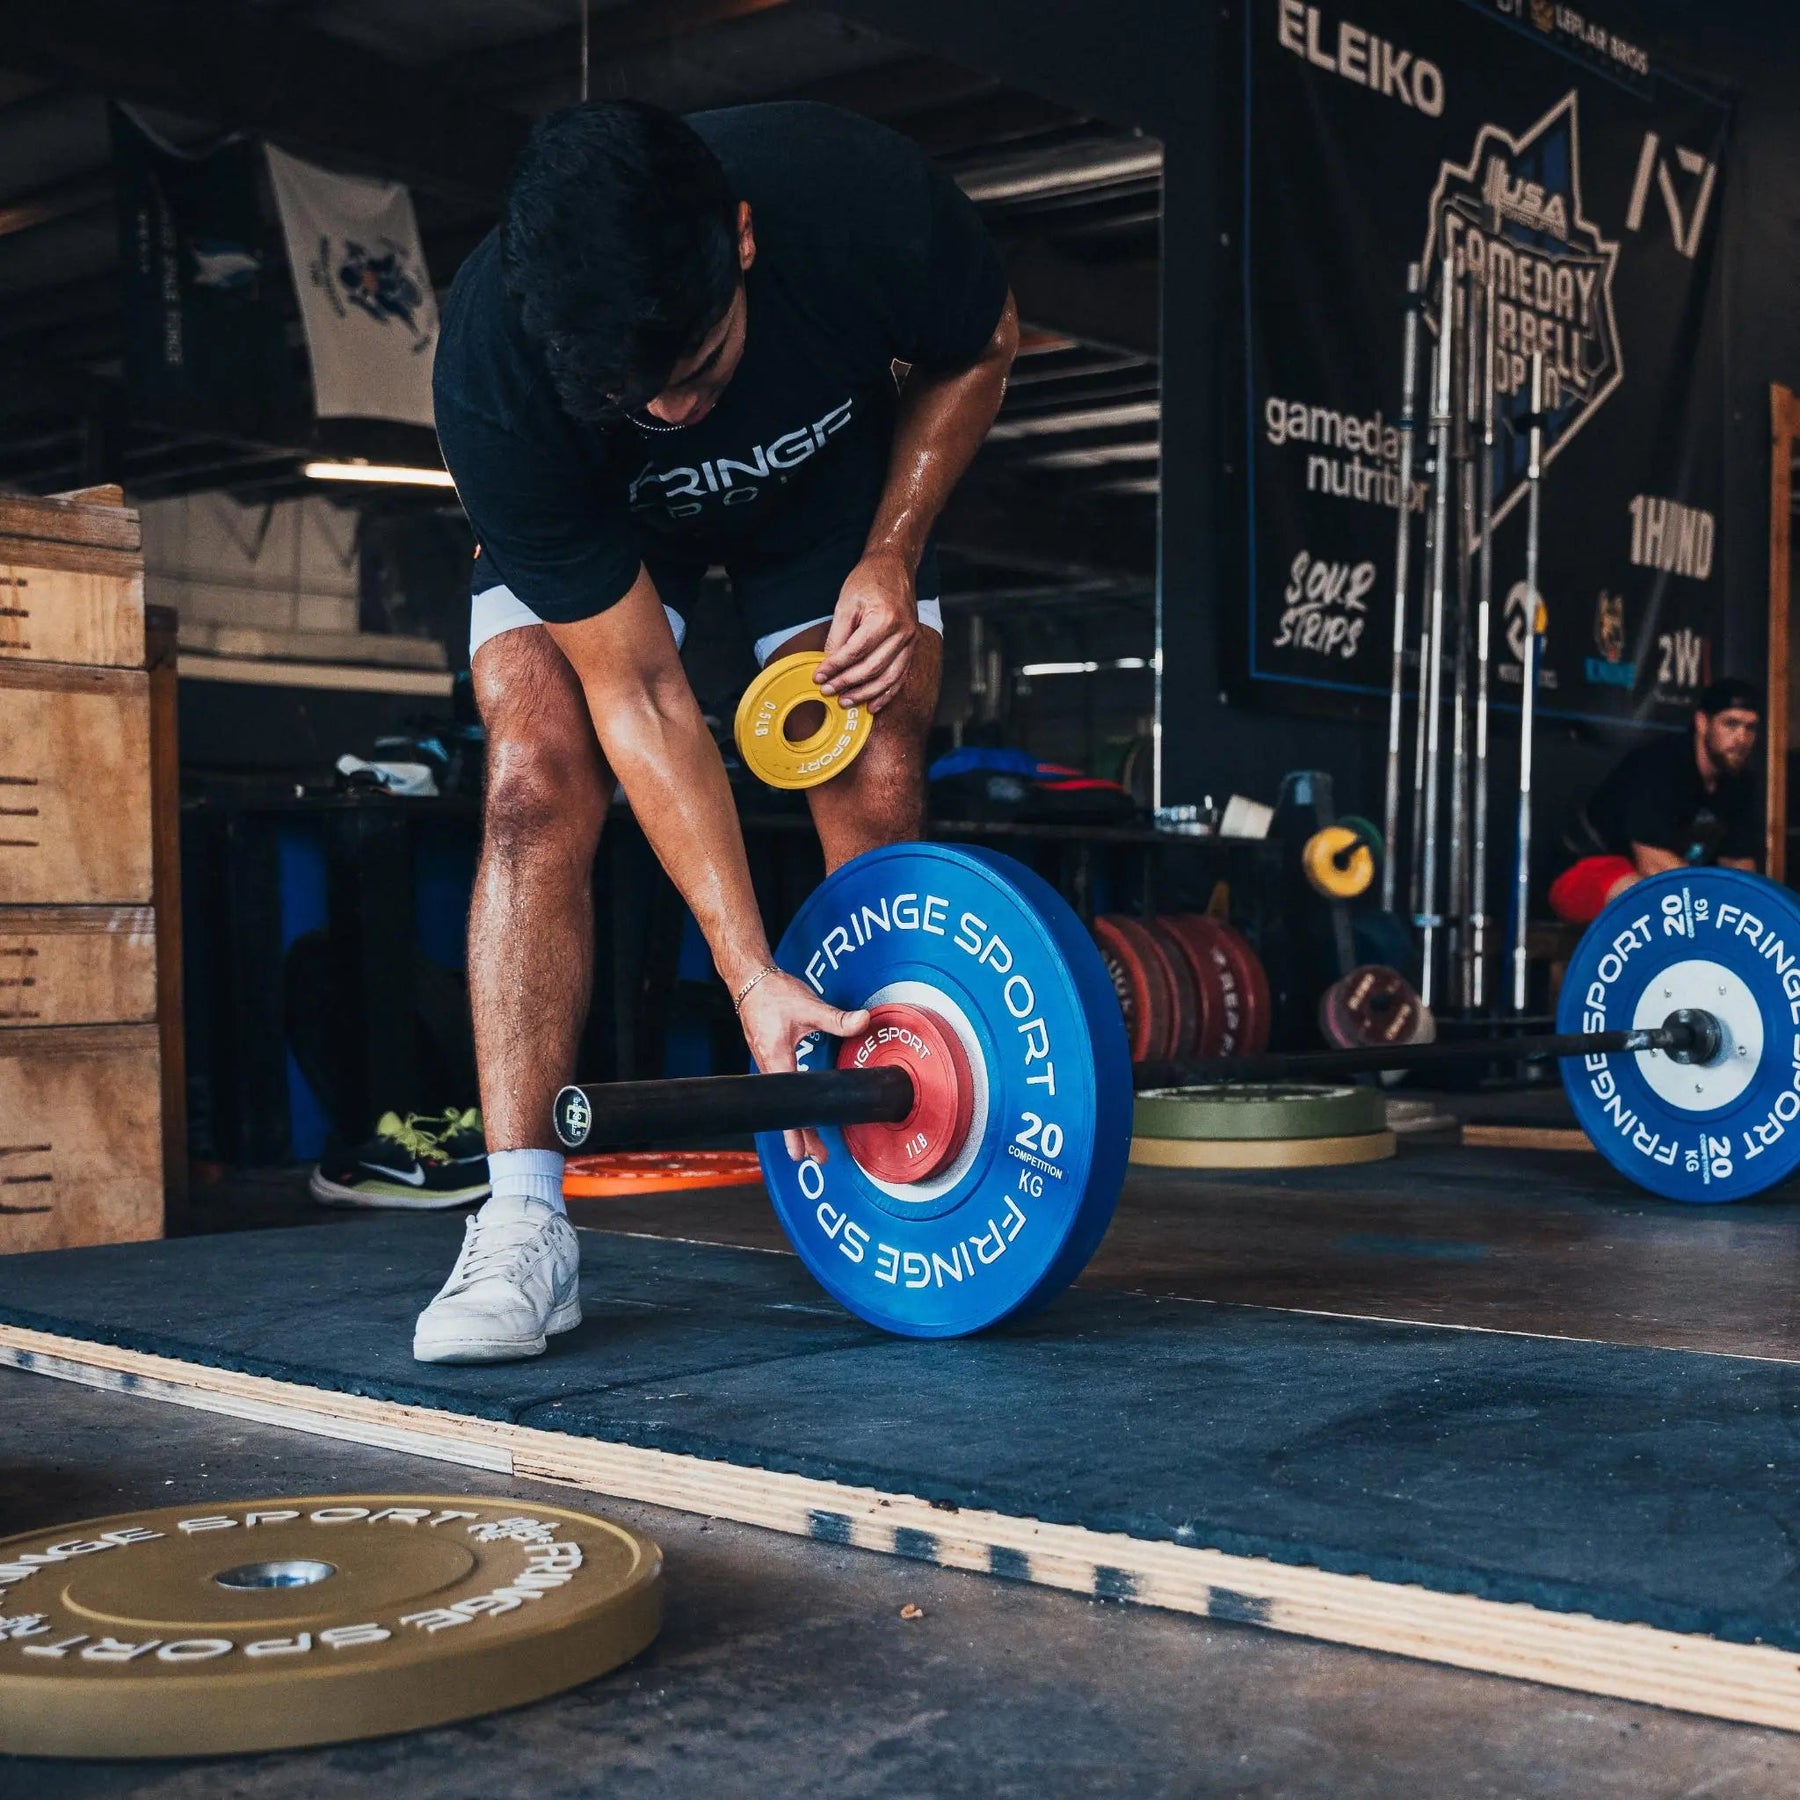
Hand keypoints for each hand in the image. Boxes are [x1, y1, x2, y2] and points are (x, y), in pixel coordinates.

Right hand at [737, 971, 870, 1162]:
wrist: (750, 980)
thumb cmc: (774, 994)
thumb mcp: (809, 1007)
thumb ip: (837, 1018)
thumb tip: (863, 1021)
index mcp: (777, 1059)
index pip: (788, 1105)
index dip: (798, 1130)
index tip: (805, 1151)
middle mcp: (768, 1066)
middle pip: (783, 1112)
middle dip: (799, 1136)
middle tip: (815, 1157)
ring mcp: (766, 1063)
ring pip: (780, 1102)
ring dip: (794, 1123)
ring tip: (809, 1143)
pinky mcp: (769, 1056)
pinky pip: (778, 1090)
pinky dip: (788, 1106)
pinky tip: (798, 1110)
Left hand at [815, 550, 917, 712]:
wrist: (894, 567)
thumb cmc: (869, 580)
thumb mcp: (845, 603)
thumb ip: (837, 636)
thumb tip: (828, 664)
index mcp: (884, 618)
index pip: (855, 652)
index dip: (835, 668)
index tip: (819, 677)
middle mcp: (902, 632)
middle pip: (871, 668)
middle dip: (847, 684)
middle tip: (828, 692)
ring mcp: (911, 641)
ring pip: (888, 678)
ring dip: (865, 694)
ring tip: (846, 702)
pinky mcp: (913, 646)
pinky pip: (900, 676)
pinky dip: (886, 693)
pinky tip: (872, 704)